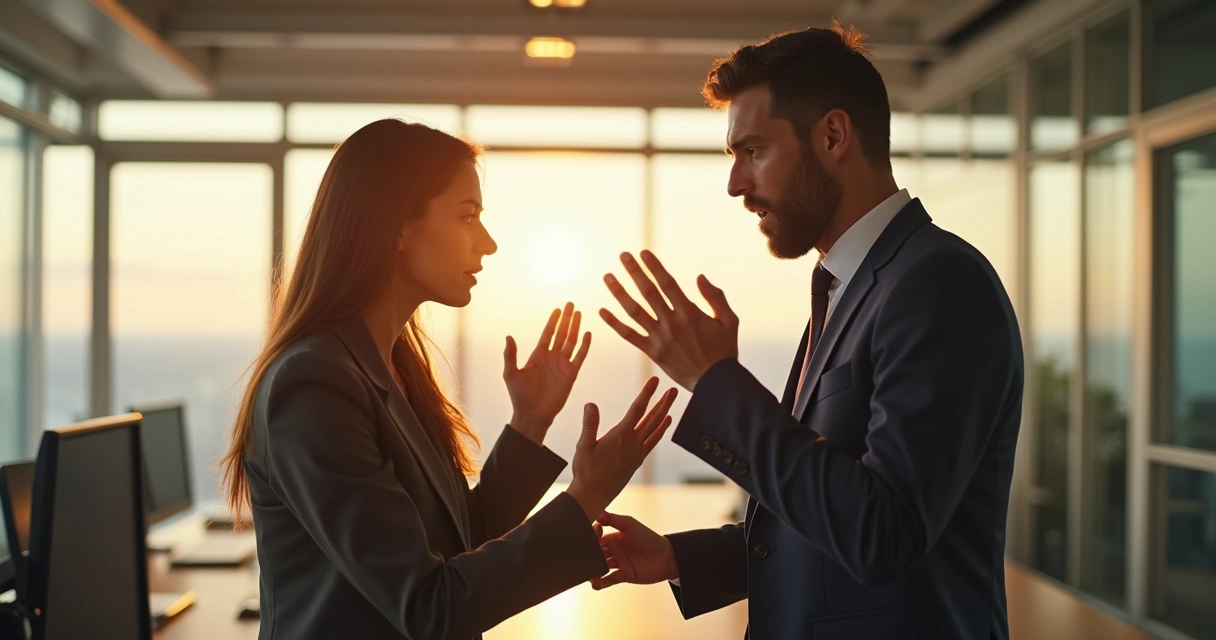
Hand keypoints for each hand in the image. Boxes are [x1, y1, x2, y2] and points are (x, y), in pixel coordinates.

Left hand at [504, 302, 591, 444]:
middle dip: (567, 319)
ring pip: (571, 342)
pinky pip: (580, 357)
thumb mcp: (510, 373)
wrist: (532, 415)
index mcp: (538, 355)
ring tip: (580, 313)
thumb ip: (510, 355)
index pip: (548, 333)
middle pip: (561, 333)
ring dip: (576, 328)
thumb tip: (508, 336)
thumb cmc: (519, 396)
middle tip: (571, 304)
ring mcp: (562, 365)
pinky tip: (588, 334)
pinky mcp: (571, 374)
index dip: (553, 321)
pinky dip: (585, 346)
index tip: (558, 309)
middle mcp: (552, 357)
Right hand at [566, 378, 676, 520]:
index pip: (637, 409)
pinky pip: (653, 441)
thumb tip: (591, 404)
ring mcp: (637, 452)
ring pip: (655, 429)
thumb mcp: (583, 446)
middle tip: (673, 389)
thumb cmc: (585, 471)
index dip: (647, 393)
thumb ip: (589, 424)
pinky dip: (661, 431)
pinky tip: (665, 424)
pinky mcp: (637, 460)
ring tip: (671, 401)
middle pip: (652, 418)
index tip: (655, 380)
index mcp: (620, 436)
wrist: (593, 495)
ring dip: (665, 413)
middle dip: (663, 402)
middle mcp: (633, 443)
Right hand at [590, 512, 677, 588]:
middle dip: (587, 555)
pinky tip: (595, 584)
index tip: (585, 537)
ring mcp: (618, 563)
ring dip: (592, 570)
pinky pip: (609, 580)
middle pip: (596, 553)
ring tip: (586, 573)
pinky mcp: (624, 575)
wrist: (667, 556)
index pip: (596, 537)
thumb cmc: (649, 537)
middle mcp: (614, 550)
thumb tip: (597, 512)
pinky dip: (601, 582)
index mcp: (614, 537)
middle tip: (580, 557)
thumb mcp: (631, 525)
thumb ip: (614, 519)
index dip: (590, 537)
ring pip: (600, 567)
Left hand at [600, 251, 738, 390]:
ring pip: (634, 311)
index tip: (643, 253)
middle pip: (648, 292)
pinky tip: (602, 311)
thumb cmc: (724, 351)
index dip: (654, 267)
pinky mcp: (652, 352)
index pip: (667, 284)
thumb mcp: (729, 321)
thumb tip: (700, 277)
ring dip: (619, 293)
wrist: (715, 383)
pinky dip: (615, 324)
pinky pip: (630, 336)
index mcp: (689, 312)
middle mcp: (672, 323)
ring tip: (607, 277)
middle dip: (634, 272)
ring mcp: (660, 338)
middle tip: (623, 256)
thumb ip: (716, 297)